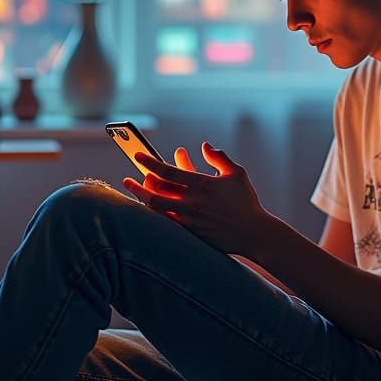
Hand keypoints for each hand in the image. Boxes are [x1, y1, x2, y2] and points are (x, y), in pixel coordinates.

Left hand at [122, 142, 269, 255]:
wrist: (253, 234)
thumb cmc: (245, 202)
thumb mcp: (236, 173)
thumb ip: (219, 158)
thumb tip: (204, 146)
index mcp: (202, 185)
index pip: (168, 172)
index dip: (150, 162)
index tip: (138, 155)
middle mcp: (192, 203)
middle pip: (156, 192)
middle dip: (139, 184)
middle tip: (128, 178)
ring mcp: (189, 220)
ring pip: (157, 210)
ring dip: (142, 199)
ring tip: (133, 191)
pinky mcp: (190, 234)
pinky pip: (166, 223)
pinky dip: (154, 215)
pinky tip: (148, 208)